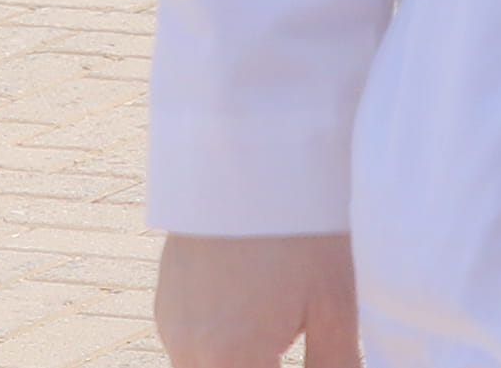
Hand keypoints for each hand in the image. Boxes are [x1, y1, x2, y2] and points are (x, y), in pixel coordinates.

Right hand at [155, 233, 358, 367]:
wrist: (250, 153)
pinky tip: (252, 316)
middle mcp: (190, 350)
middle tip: (287, 348)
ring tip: (275, 334)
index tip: (312, 353)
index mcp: (231, 358)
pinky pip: (189, 349)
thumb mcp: (333, 305)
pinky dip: (219, 348)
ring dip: (239, 363)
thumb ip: (335, 365)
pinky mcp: (165, 305)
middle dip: (261, 367)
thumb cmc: (300, 227)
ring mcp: (171, 327)